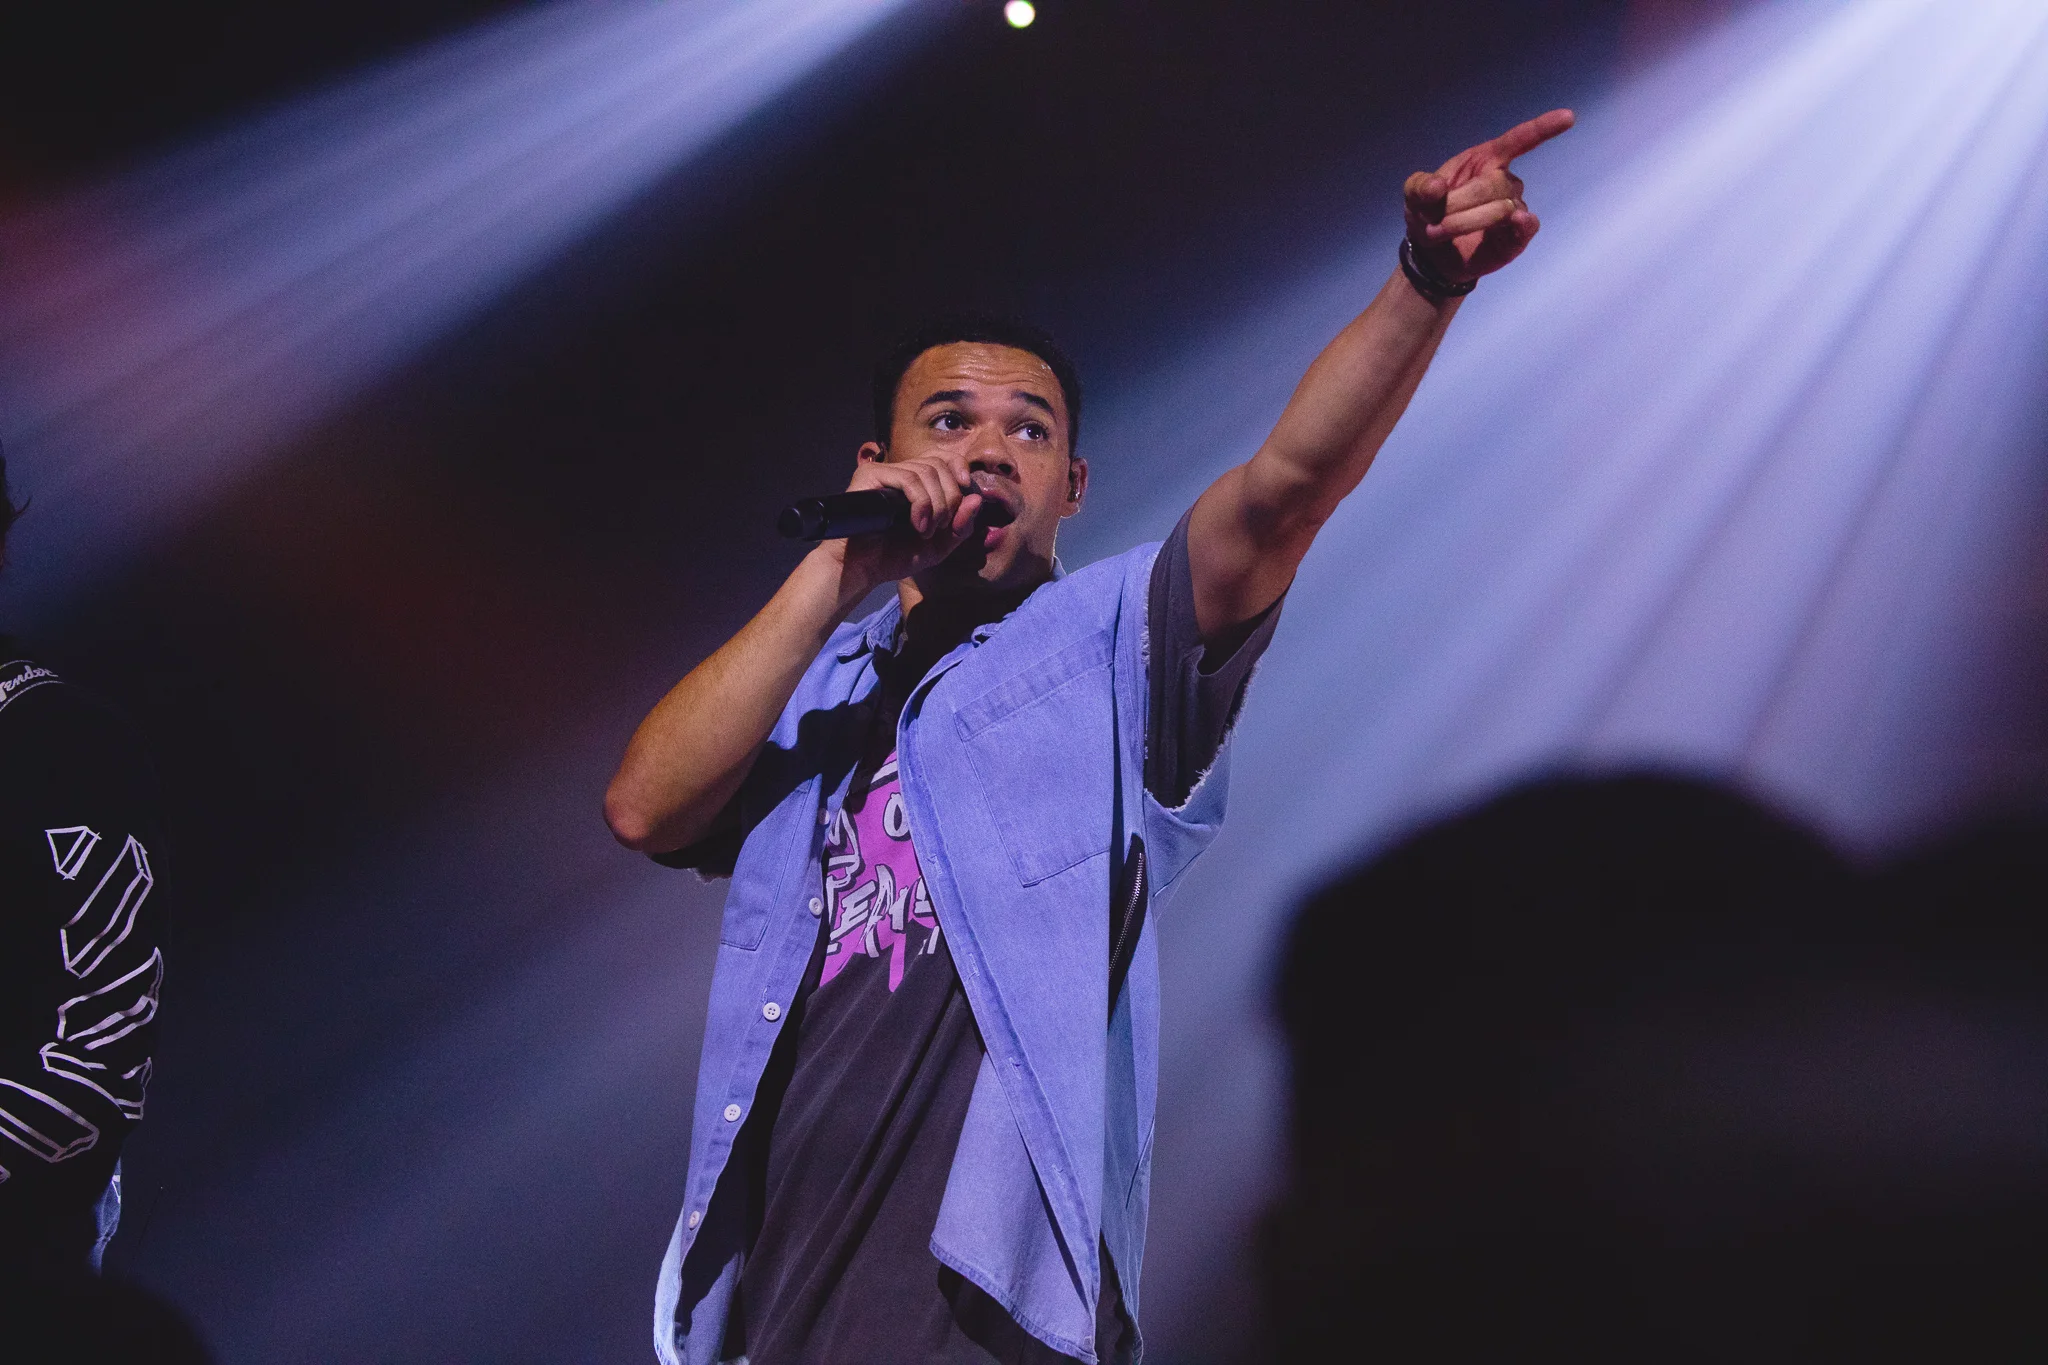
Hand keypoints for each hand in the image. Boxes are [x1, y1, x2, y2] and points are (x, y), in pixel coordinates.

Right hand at [818, 450, 985, 592]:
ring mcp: (884, 472)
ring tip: (926, 531)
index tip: (965, 488)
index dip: (959, 467)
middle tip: (940, 526)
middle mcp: (899, 472)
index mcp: (915, 483)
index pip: (943, 457)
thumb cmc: (894, 557)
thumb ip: (960, 526)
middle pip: (939, 464)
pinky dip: (921, 503)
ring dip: (936, 505)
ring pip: (926, 472)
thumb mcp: (938, 546)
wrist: (862, 569)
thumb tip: (976, 498)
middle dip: (950, 497)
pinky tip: (917, 524)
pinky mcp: (870, 475)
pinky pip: (908, 479)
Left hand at [1404, 108, 1573, 285]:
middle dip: (1459, 205)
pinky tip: (1515, 223)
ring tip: (1439, 232)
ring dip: (1465, 222)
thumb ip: (1419, 185)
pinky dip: (1522, 225)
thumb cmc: (1428, 214)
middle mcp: (1504, 180)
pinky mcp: (1517, 235)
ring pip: (1502, 209)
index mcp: (1484, 160)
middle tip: (1432, 222)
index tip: (1569, 117)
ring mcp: (1513, 207)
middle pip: (1494, 185)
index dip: (1542, 128)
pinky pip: (1527, 226)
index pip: (1518, 140)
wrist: (1431, 256)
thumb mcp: (1413, 195)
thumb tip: (1436, 187)